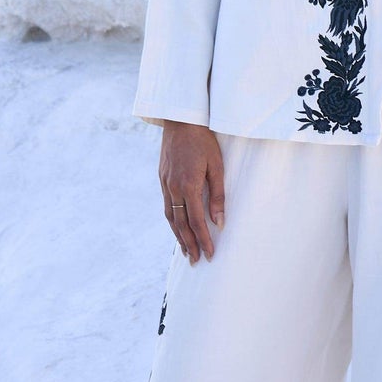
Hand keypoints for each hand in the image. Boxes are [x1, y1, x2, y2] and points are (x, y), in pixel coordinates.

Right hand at [159, 122, 225, 262]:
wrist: (180, 119)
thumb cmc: (204, 140)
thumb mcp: (217, 166)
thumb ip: (218, 195)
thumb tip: (220, 222)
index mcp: (189, 185)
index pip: (197, 221)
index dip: (204, 240)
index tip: (210, 255)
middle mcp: (173, 188)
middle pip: (180, 224)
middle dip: (189, 244)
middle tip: (197, 261)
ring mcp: (165, 183)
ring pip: (170, 217)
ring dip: (178, 236)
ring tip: (186, 252)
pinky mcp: (162, 178)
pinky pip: (166, 206)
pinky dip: (172, 221)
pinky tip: (177, 228)